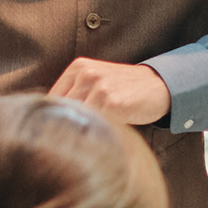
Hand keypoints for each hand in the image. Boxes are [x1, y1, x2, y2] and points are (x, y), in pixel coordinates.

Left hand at [47, 58, 170, 125]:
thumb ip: (75, 94)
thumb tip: (48, 120)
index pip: (52, 99)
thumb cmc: (124, 89)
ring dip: (82, 132)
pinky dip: (97, 133)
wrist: (158, 86)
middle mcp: (86, 74)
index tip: (58, 132)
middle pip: (62, 110)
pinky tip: (106, 134)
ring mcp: (98, 87)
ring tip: (94, 136)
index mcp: (78, 67)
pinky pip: (95, 125)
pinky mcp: (111, 102)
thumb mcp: (97, 81)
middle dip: (67, 127)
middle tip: (75, 140)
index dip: (54, 118)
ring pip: (77, 119)